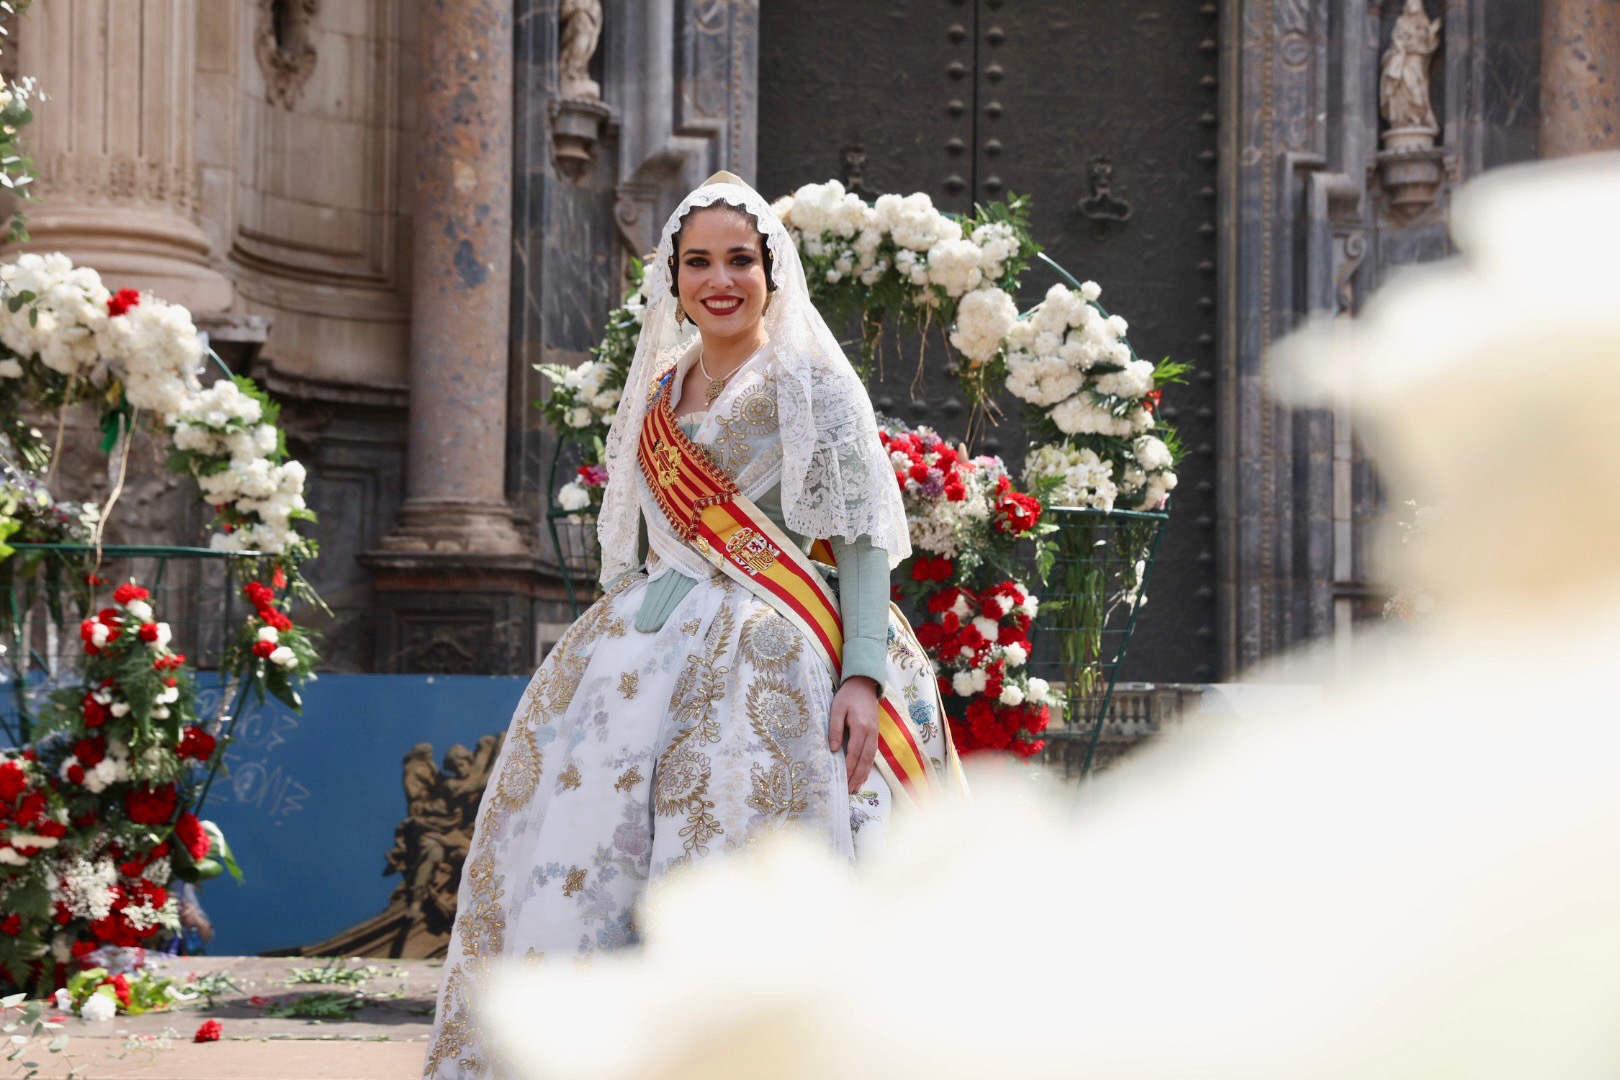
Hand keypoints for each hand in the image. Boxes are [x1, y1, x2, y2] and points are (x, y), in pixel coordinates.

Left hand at [829, 676, 879, 793]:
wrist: (864, 684)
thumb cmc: (848, 696)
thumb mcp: (837, 709)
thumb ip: (834, 729)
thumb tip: (833, 750)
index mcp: (860, 727)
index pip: (854, 752)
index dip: (848, 768)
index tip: (842, 780)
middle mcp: (870, 733)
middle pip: (864, 760)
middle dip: (856, 776)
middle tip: (849, 790)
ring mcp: (875, 734)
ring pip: (870, 759)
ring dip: (863, 774)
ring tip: (855, 788)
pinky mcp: (875, 734)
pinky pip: (873, 754)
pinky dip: (868, 766)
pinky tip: (863, 775)